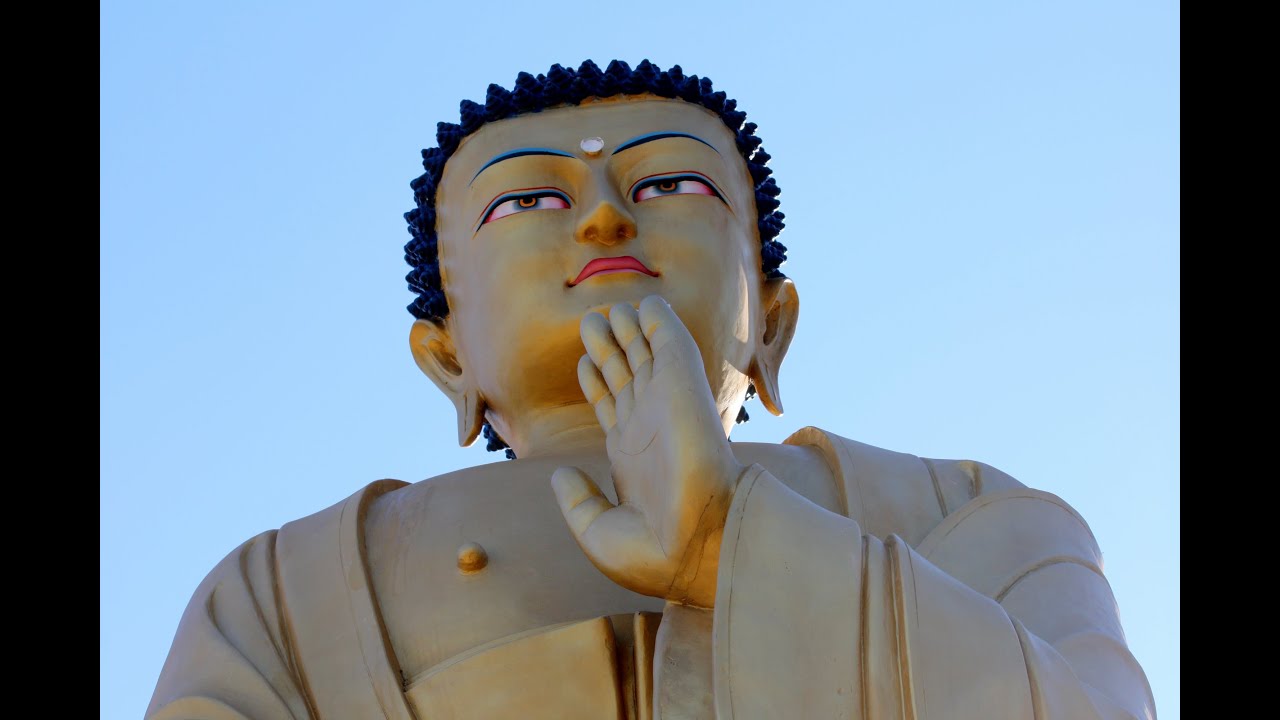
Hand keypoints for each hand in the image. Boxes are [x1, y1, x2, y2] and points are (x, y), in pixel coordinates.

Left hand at [551, 295, 746, 607]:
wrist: (698, 543)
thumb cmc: (654, 553)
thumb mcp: (597, 532)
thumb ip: (576, 502)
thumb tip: (560, 474)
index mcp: (630, 454)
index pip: (611, 406)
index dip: (597, 381)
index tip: (585, 361)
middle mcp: (647, 423)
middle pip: (623, 372)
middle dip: (607, 347)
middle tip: (590, 322)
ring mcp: (664, 401)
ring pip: (642, 352)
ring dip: (626, 328)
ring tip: (605, 307)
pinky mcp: (683, 384)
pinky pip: (670, 341)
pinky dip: (658, 319)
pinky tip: (645, 303)